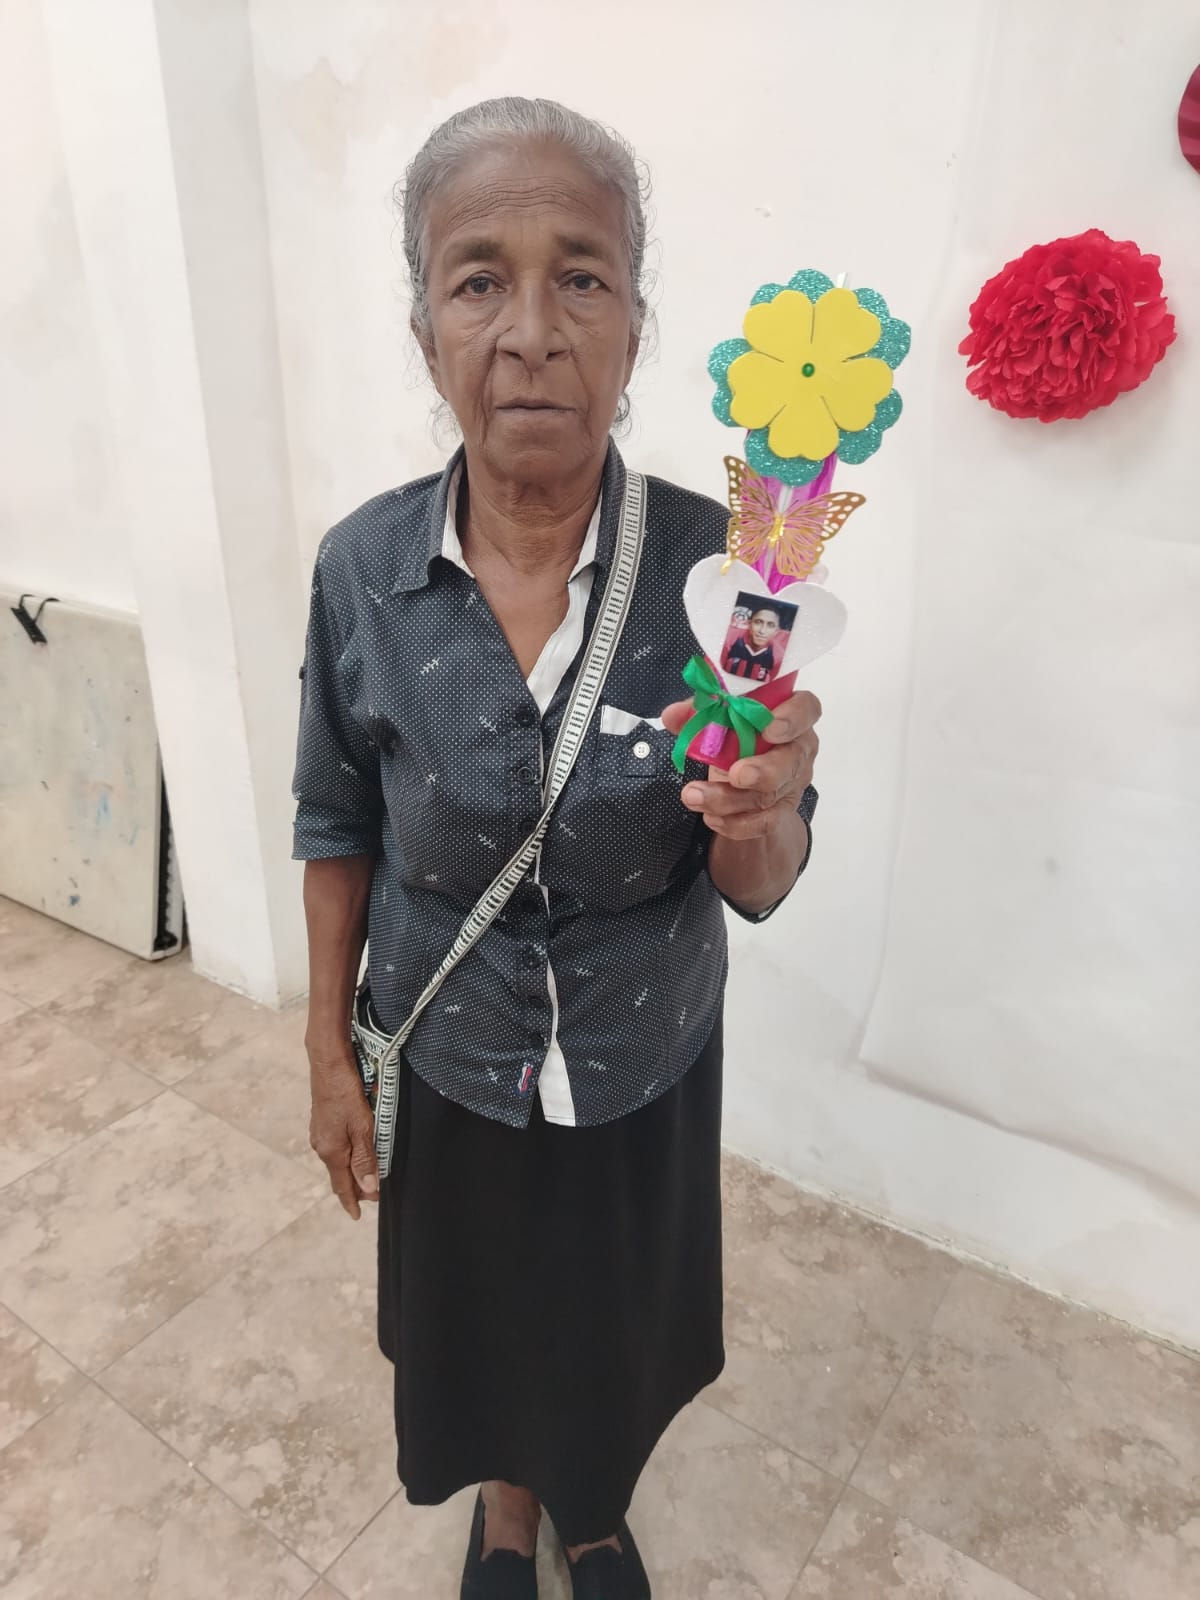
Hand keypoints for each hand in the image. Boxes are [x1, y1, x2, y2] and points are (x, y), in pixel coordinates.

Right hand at [307, 1050, 379, 1218]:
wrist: (328, 1063)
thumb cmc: (346, 1093)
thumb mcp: (362, 1126)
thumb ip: (365, 1158)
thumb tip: (369, 1188)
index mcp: (331, 1151)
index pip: (341, 1185)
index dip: (351, 1201)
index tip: (356, 1216)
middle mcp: (321, 1145)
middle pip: (339, 1174)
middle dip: (354, 1187)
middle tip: (371, 1197)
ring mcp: (320, 1133)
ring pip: (338, 1160)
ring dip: (351, 1170)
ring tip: (366, 1177)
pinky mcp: (322, 1120)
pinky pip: (336, 1146)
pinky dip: (347, 1155)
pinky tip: (356, 1151)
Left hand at [661, 690, 820, 839]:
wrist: (746, 773)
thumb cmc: (739, 733)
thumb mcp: (718, 716)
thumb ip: (698, 711)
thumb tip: (672, 715)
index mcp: (791, 713)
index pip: (806, 709)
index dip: (792, 718)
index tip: (768, 728)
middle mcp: (798, 748)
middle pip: (791, 760)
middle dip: (763, 770)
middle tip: (735, 774)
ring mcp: (793, 781)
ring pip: (770, 794)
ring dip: (729, 799)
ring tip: (694, 796)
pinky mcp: (781, 809)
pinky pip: (764, 822)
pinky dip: (735, 823)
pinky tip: (711, 818)